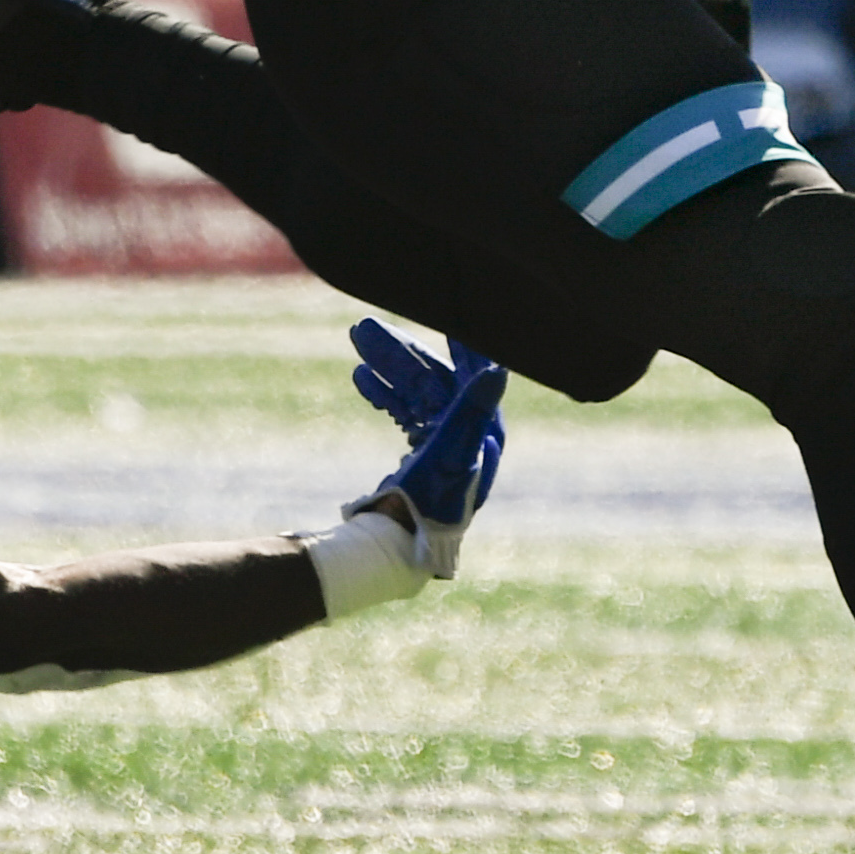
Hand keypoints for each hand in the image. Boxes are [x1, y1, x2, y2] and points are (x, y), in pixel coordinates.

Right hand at [346, 319, 505, 578]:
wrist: (399, 549)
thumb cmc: (431, 504)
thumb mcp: (451, 452)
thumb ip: (470, 409)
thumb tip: (498, 370)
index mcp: (483, 432)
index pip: (475, 374)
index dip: (464, 341)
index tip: (453, 304)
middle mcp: (468, 437)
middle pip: (434, 380)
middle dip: (400, 352)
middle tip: (361, 327)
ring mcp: (444, 446)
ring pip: (415, 393)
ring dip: (387, 368)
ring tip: (356, 342)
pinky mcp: (422, 458)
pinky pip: (404, 413)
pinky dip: (384, 395)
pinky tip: (361, 378)